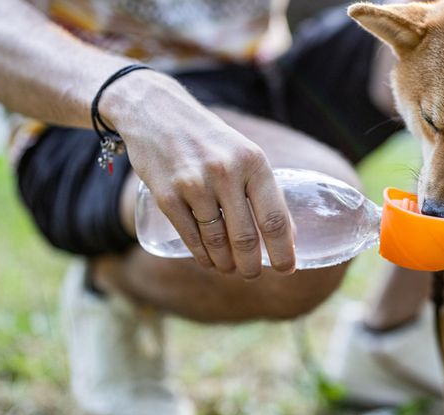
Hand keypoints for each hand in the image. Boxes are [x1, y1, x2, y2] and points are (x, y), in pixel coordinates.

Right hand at [102, 72, 294, 277]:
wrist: (155, 112)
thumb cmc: (210, 139)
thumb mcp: (245, 154)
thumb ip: (264, 190)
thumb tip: (288, 236)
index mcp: (254, 162)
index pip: (274, 218)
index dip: (283, 251)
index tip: (287, 269)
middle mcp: (226, 173)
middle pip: (246, 237)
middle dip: (251, 265)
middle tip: (252, 274)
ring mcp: (194, 185)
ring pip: (217, 242)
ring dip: (226, 264)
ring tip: (231, 268)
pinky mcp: (167, 196)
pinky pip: (190, 237)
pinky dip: (202, 256)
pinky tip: (209, 261)